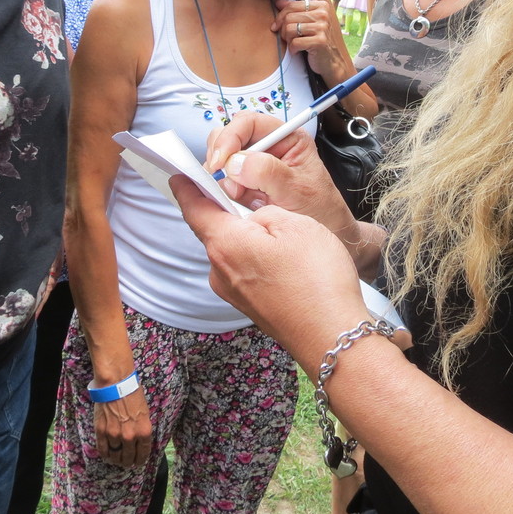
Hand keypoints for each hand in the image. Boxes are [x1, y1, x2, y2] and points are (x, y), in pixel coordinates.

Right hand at [94, 389, 152, 466]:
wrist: (116, 383)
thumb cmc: (132, 393)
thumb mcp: (144, 412)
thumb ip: (141, 429)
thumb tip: (138, 441)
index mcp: (144, 431)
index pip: (143, 453)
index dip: (139, 460)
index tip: (137, 463)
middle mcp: (130, 436)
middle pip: (128, 458)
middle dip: (127, 462)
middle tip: (126, 462)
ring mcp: (115, 435)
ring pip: (115, 455)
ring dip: (116, 459)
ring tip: (116, 459)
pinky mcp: (102, 432)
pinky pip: (103, 450)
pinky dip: (105, 454)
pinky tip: (107, 455)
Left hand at [171, 177, 370, 363]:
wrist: (331, 336)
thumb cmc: (317, 281)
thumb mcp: (296, 224)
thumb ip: (265, 213)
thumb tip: (254, 220)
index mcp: (225, 244)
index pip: (194, 209)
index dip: (186, 188)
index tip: (181, 177)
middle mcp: (220, 271)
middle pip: (214, 231)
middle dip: (230, 213)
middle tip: (253, 198)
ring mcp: (234, 293)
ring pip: (233, 252)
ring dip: (249, 239)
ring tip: (283, 235)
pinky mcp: (250, 306)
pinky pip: (246, 272)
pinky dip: (258, 260)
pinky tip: (286, 261)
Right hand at [203, 111, 356, 239]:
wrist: (327, 233)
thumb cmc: (321, 209)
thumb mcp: (298, 189)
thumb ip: (268, 173)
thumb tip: (235, 162)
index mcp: (286, 137)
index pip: (249, 123)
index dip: (230, 137)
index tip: (220, 161)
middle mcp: (268, 147)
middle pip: (230, 136)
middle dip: (221, 156)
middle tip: (220, 177)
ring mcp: (254, 166)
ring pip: (223, 159)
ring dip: (222, 177)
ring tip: (238, 196)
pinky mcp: (245, 185)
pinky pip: (224, 182)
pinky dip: (224, 191)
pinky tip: (238, 202)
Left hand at [273, 0, 340, 80]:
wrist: (330, 60)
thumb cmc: (317, 40)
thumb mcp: (307, 22)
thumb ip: (294, 10)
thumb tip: (277, 1)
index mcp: (321, 6)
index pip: (292, 5)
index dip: (280, 16)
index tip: (277, 25)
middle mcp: (323, 14)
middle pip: (289, 17)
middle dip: (283, 30)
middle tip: (288, 38)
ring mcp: (323, 27)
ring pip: (290, 29)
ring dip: (288, 40)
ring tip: (294, 43)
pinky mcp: (320, 41)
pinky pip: (295, 42)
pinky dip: (293, 49)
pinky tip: (297, 50)